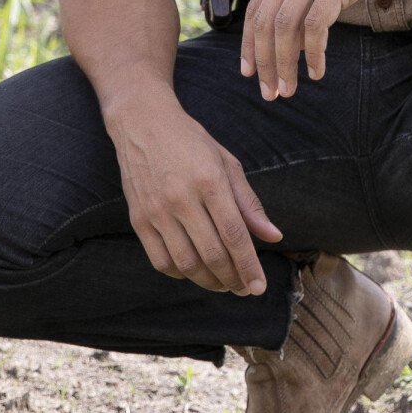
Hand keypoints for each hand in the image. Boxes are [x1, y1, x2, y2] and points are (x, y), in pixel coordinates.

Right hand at [105, 87, 282, 295]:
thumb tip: (273, 236)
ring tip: (223, 284)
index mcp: (210, 181)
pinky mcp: (138, 218)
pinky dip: (180, 273)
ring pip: (186, 263)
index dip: (249, 266)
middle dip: (232, 279)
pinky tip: (194, 272)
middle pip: (212, 254)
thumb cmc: (191, 142)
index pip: (234, 235)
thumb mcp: (227, 163)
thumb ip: (249, 203)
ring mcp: (156, 210)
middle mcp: (182, 198)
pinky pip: (160, 260)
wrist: (143, 124)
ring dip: (208, 281)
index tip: (259, 287)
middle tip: (244, 288)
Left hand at [241, 0, 411, 98]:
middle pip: (265, 21)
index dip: (248, 44)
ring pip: (285, 26)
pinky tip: (317, 70)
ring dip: (284, 63)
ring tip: (290, 88)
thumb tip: (294, 37)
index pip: (256, 8)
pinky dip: (313, 53)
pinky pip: (316, 24)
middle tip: (271, 92)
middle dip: (264, 62)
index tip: (250, 72)